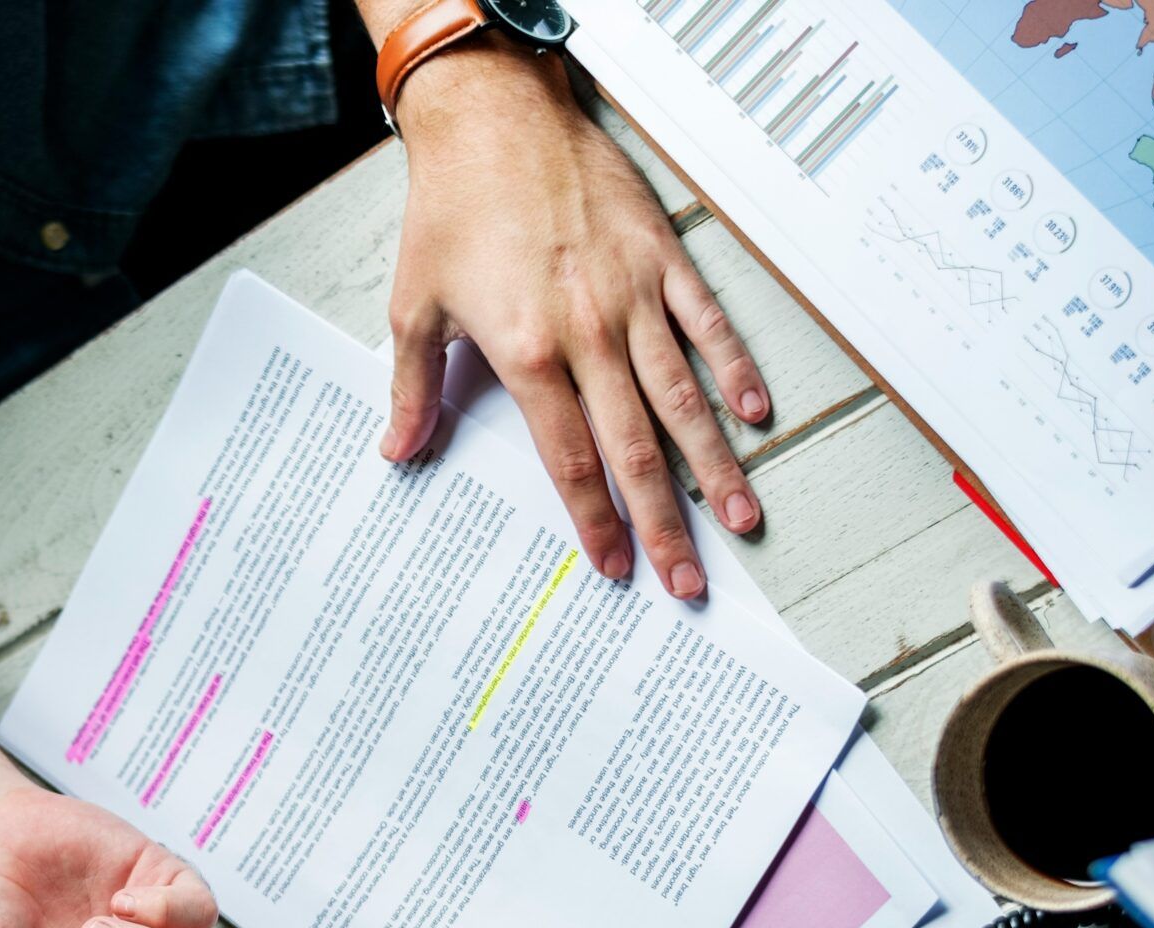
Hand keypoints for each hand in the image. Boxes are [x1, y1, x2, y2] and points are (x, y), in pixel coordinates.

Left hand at [382, 40, 768, 598]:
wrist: (496, 119)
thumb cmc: (453, 209)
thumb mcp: (413, 306)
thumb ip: (414, 389)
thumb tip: (398, 452)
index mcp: (527, 353)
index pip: (570, 460)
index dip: (595, 521)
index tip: (615, 569)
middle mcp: (589, 332)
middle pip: (637, 448)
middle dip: (664, 523)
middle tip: (688, 581)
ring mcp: (633, 295)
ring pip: (684, 398)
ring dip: (716, 465)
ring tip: (741, 519)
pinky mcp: (663, 258)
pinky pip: (709, 324)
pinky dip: (734, 370)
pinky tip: (754, 416)